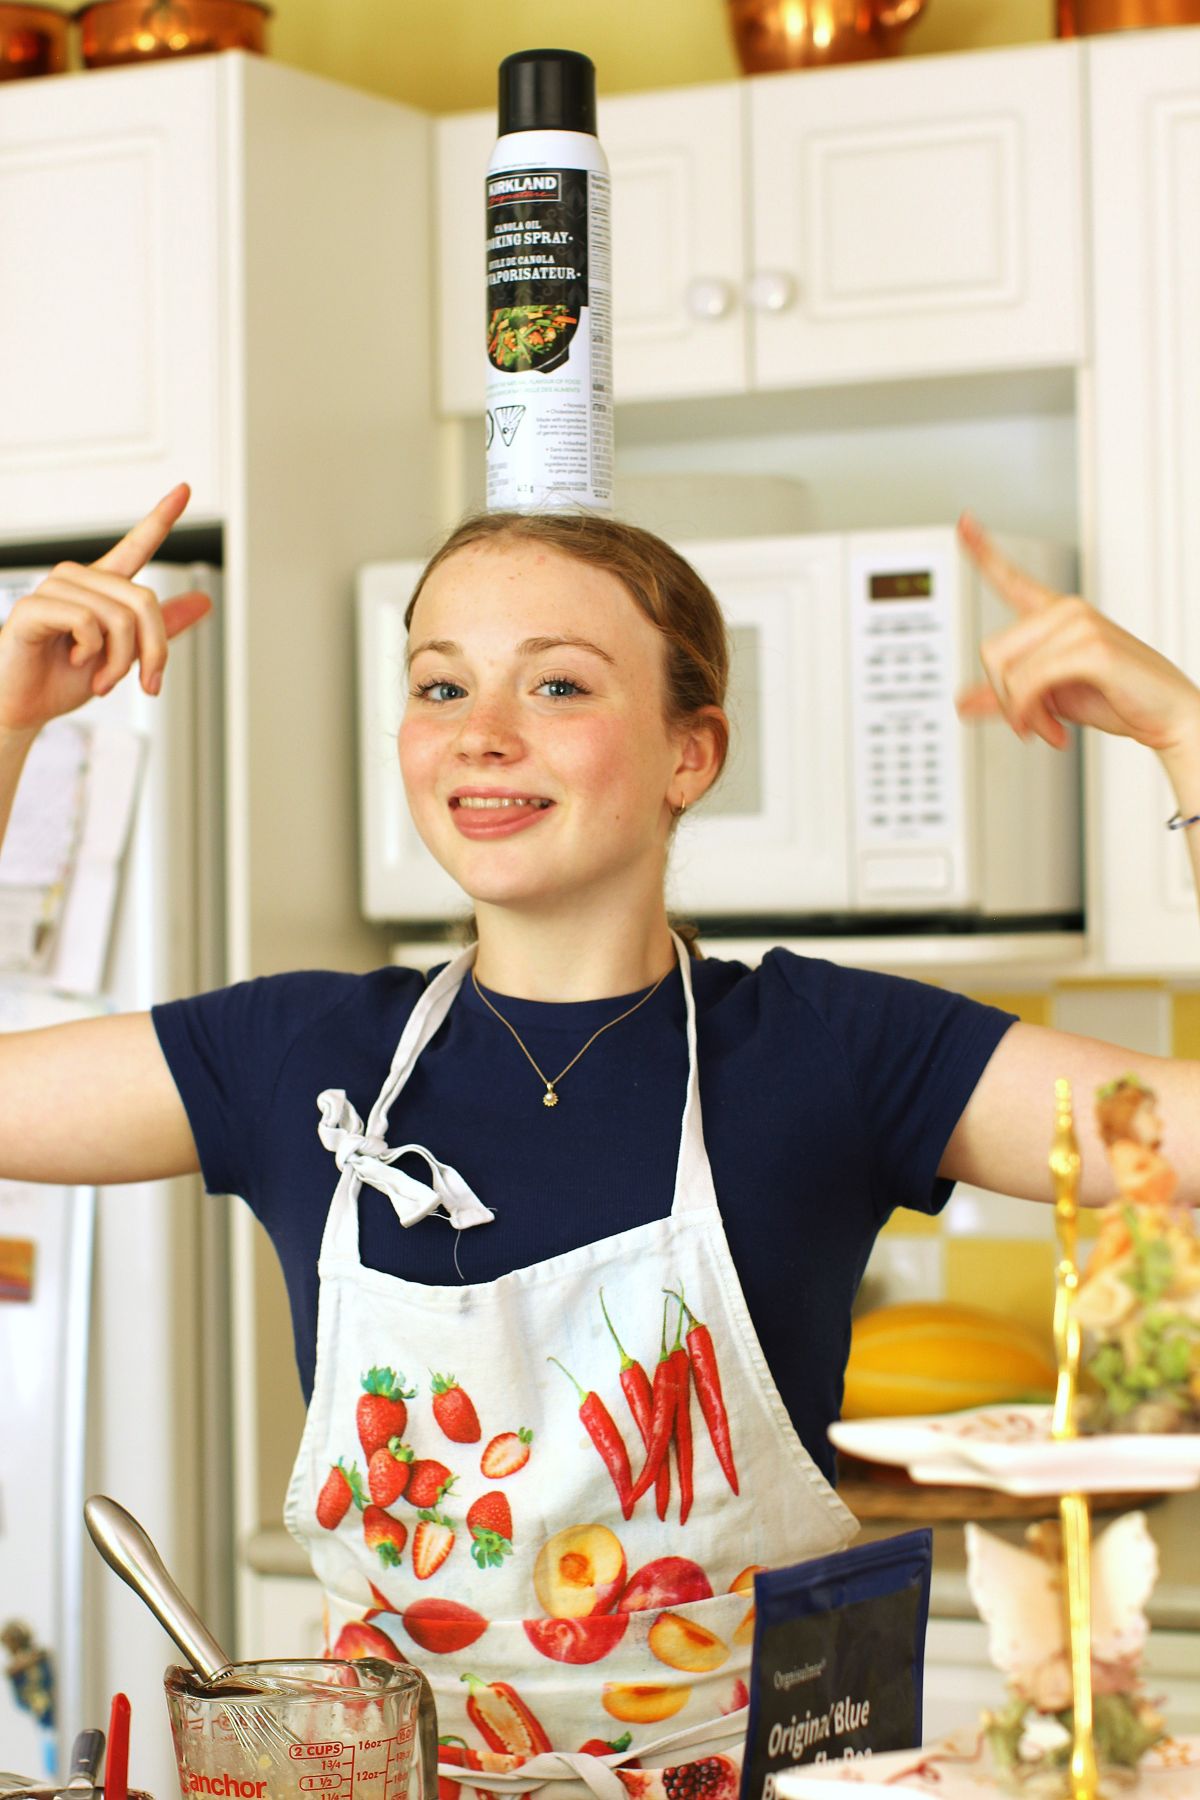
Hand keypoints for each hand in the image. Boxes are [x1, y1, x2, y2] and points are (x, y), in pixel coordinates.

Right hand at [0, 484, 212, 735]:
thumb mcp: (125, 655)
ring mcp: (55, 588)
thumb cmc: (65, 677)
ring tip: (101, 680)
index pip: (135, 546)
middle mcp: (79, 579)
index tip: (184, 489)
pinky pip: (86, 621)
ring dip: (119, 662)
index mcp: (102, 587)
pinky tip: (72, 658)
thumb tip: (204, 601)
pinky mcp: (34, 606)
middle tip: (146, 684)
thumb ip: (161, 628)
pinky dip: (90, 651)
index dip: (160, 518)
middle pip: (144, 601)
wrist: (25, 705)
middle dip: (154, 652)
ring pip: (118, 617)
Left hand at [955, 512, 1199, 760]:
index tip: (963, 523)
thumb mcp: (1050, 697)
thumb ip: (1007, 697)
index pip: (1010, 577)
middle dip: (1005, 699)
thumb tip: (962, 703)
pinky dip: (1031, 715)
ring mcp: (1079, 624)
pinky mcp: (1091, 648)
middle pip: (992, 653)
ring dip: (1021, 713)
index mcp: (1055, 615)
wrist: (1167, 716)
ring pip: (1008, 672)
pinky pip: (1029, 683)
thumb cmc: (1116, 697)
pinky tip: (1054, 731)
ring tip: (1046, 728)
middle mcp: (1065, 612)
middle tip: (1030, 724)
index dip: (983, 550)